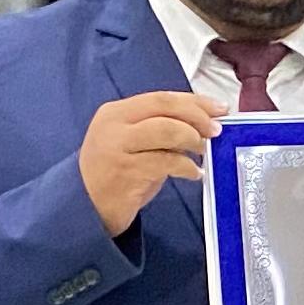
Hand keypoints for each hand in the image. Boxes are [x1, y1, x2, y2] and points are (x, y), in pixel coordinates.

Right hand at [76, 92, 225, 237]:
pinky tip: (194, 174)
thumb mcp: (133, 143)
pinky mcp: (126, 171)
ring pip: (167, 130)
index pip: (161, 98)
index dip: (194, 101)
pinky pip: (167, 162)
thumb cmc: (115, 174)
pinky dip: (187, 167)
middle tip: (216, 130)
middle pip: (165, 107)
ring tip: (203, 151)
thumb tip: (202, 124)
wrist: (84, 206)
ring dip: (193, 139)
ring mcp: (118, 147)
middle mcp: (115, 124)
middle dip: (197, 116)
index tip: (219, 108)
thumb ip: (160, 129)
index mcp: (116, 112)